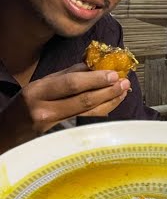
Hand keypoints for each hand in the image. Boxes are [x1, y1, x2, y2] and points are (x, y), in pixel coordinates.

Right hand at [0, 65, 129, 147]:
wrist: (7, 131)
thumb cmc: (25, 104)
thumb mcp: (40, 84)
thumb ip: (66, 75)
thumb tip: (93, 65)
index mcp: (37, 92)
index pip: (71, 84)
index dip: (95, 79)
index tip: (112, 73)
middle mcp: (44, 109)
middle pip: (83, 100)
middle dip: (107, 90)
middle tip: (123, 81)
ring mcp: (53, 124)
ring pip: (88, 111)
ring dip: (110, 99)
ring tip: (124, 89)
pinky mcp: (60, 133)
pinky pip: (86, 119)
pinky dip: (103, 109)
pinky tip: (113, 101)